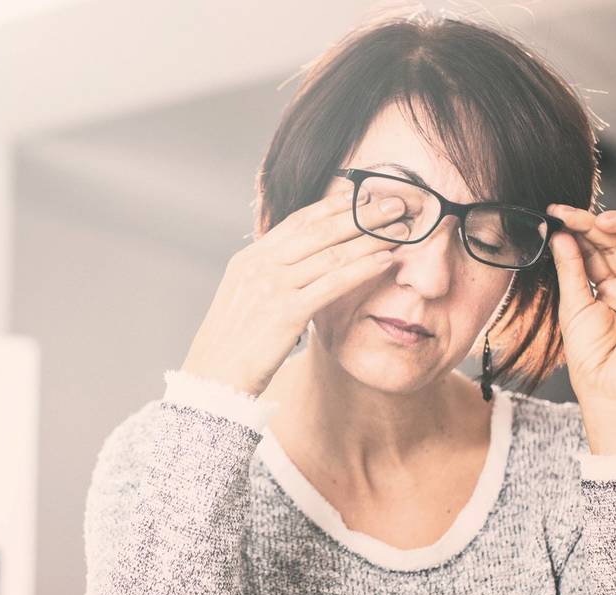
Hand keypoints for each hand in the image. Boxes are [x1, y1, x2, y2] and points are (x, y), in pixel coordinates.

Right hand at [180, 186, 409, 397]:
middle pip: (320, 230)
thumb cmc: (233, 345)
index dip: (334, 206)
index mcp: (250, 258)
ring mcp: (273, 287)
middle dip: (362, 213)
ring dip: (372, 238)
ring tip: (401, 228)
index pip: (298, 221)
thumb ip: (268, 277)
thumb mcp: (244, 299)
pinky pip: (333, 284)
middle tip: (396, 203)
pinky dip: (363, 269)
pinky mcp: (286, 312)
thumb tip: (299, 265)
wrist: (213, 377)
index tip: (363, 195)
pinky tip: (386, 260)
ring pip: (332, 253)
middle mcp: (261, 265)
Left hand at [545, 205, 615, 429]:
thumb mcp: (573, 305)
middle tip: (570, 214)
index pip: (597, 247)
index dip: (579, 229)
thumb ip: (571, 268)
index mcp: (609, 287)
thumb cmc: (591, 358)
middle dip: (594, 223)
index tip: (556, 214)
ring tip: (602, 220)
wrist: (610, 388)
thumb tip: (561, 235)